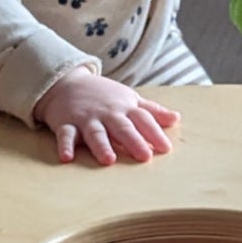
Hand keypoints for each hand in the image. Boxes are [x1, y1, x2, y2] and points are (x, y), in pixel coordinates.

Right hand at [34, 68, 179, 165]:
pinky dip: (65, 146)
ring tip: (109, 160)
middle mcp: (107, 114)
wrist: (66, 82)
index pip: (143, 120)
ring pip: (95, 133)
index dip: (154, 133)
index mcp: (124, 108)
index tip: (166, 148)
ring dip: (101, 145)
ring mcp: (86, 119)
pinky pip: (65, 136)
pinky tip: (66, 158)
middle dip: (133, 141)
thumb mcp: (129, 99)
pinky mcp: (66, 124)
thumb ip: (152, 111)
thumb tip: (176, 118)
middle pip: (122, 128)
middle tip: (144, 156)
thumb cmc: (103, 96)